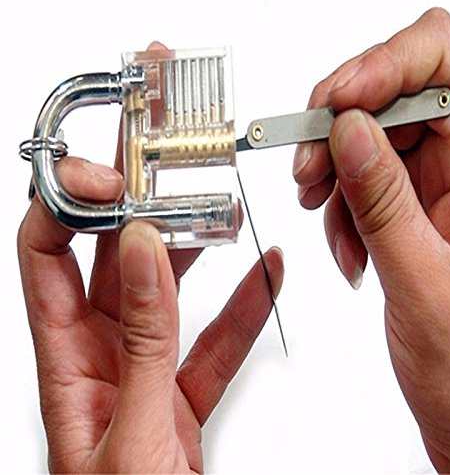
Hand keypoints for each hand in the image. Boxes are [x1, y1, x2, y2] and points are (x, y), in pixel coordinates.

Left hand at [18, 54, 283, 471]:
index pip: (46, 254)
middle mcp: (100, 353)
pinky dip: (244, 302)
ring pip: (167, 287)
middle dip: (135, 201)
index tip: (112, 174)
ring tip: (218, 209)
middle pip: (111, 256)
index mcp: (65, 362)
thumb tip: (141, 254)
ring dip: (193, 244)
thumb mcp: (131, 431)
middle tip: (160, 157)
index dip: (70, 203)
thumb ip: (143, 341)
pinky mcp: (182, 386)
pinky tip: (264, 273)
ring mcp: (145, 366)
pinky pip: (216, 333)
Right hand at [293, 8, 449, 471]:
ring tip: (329, 217)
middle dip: (339, 124)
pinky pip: (360, 181)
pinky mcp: (409, 210)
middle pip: (391, 94)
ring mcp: (433, 187)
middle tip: (309, 168)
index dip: (383, 65)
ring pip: (367, 139)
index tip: (337, 103)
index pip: (442, 62)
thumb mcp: (422, 280)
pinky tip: (348, 245)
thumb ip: (381, 200)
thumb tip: (348, 131)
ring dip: (334, 173)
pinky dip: (339, 207)